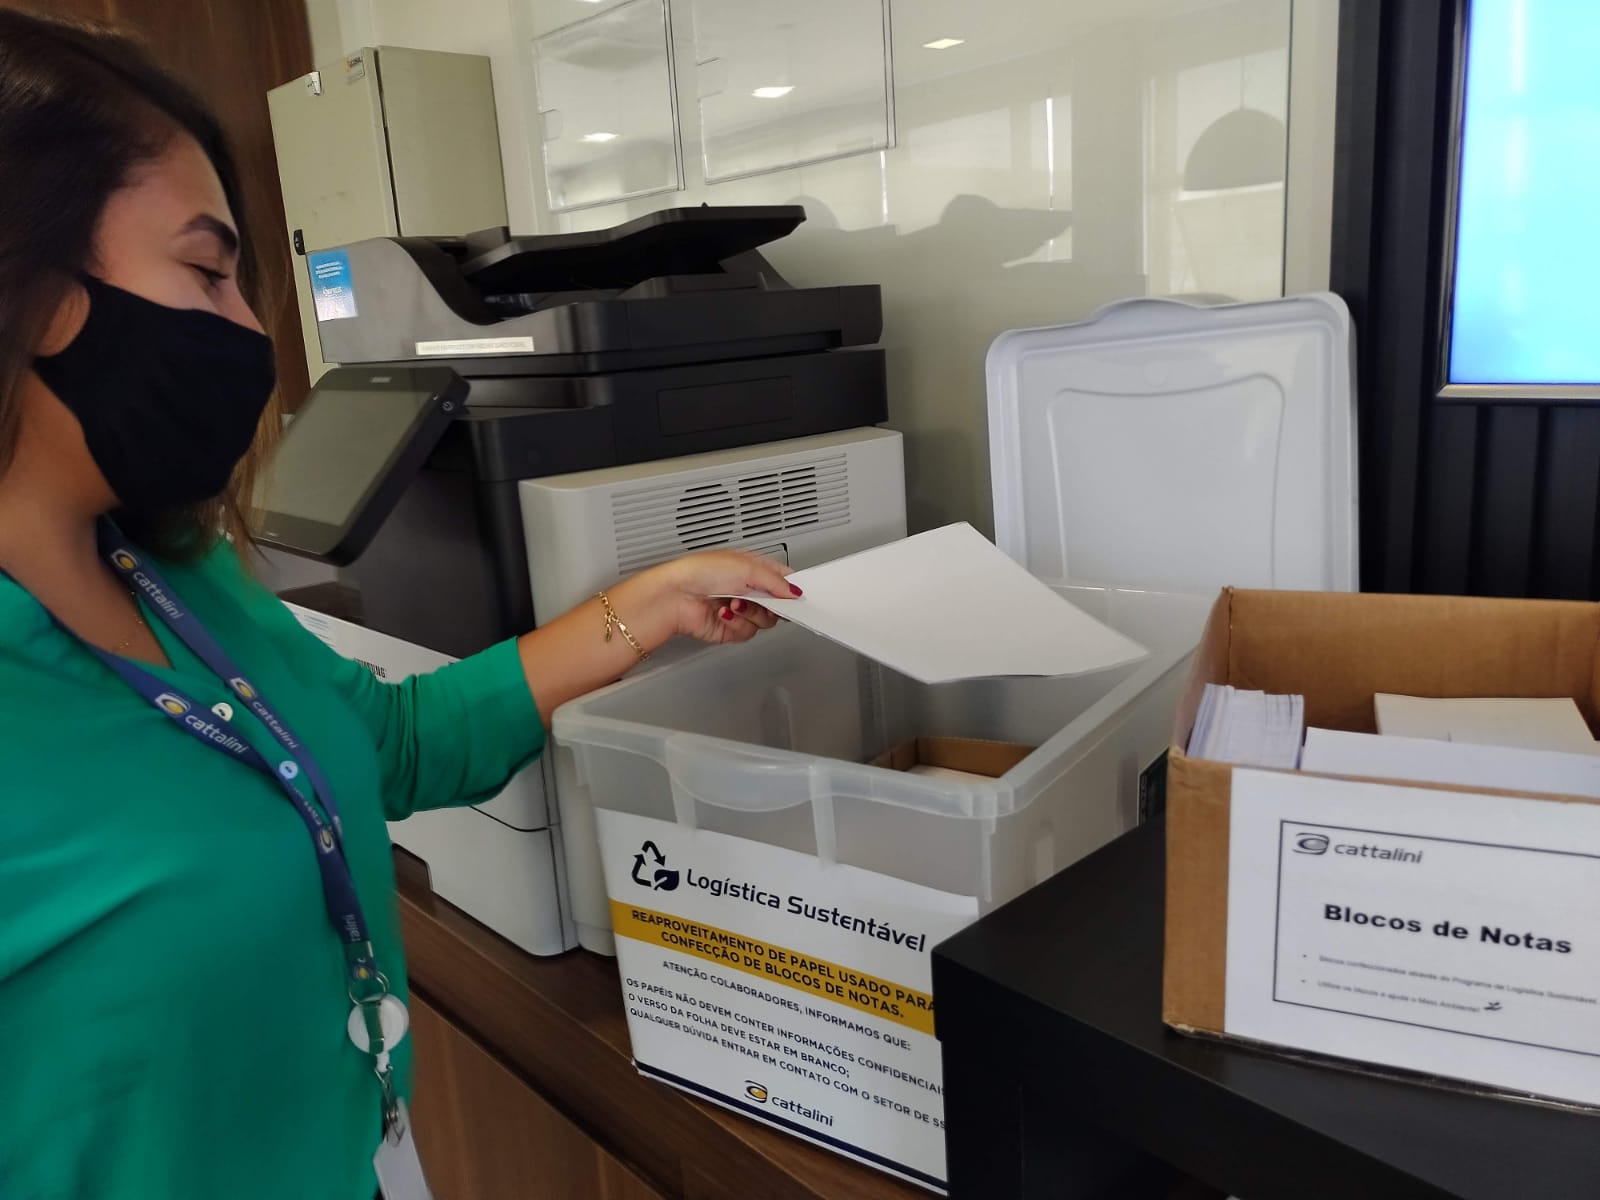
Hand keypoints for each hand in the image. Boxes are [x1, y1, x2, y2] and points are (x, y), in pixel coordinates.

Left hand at [646, 549, 799, 645]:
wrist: (675, 596)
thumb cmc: (701, 572)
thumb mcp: (747, 568)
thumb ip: (776, 581)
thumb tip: (794, 591)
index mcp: (752, 568)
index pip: (782, 578)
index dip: (791, 588)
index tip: (798, 596)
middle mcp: (747, 589)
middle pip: (778, 604)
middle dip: (771, 604)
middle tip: (763, 600)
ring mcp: (740, 609)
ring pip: (765, 621)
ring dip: (750, 612)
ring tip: (734, 602)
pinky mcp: (731, 628)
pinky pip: (748, 632)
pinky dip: (736, 623)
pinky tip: (723, 612)